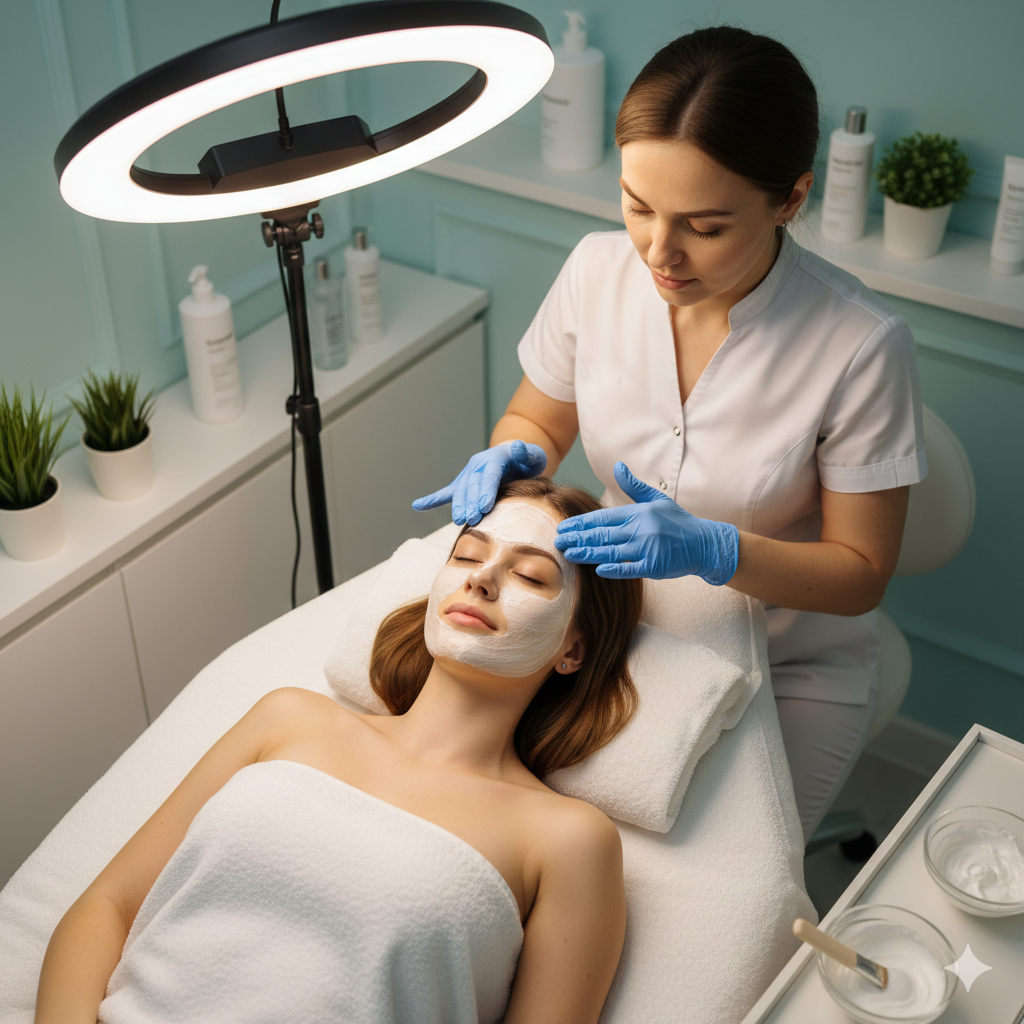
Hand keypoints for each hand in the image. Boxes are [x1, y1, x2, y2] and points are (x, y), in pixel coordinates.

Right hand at [412, 440, 546, 524]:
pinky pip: (446, 493)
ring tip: (459, 521)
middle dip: (471, 502)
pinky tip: (417, 505)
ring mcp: (468, 475)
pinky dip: (432, 499)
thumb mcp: (533, 456)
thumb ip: (527, 453)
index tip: (485, 506)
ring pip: (460, 491)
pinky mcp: (463, 484)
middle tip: (474, 518)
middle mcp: (477, 465)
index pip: (489, 474)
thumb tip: (519, 446)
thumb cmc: (527, 462)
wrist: (516, 460)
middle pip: (472, 485)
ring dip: (459, 506)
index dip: (486, 490)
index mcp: (494, 458)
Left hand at [553, 462, 738, 583]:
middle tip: (557, 540)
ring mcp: (647, 548)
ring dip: (588, 553)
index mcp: (637, 513)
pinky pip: (631, 569)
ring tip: (568, 554)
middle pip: (602, 534)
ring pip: (611, 551)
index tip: (563, 526)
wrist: (704, 543)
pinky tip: (598, 569)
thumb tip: (618, 466)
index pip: (602, 518)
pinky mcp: (654, 566)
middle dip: (578, 538)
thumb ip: (633, 486)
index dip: (581, 523)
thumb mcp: (656, 499)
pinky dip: (615, 568)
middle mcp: (640, 529)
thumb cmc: (678, 522)